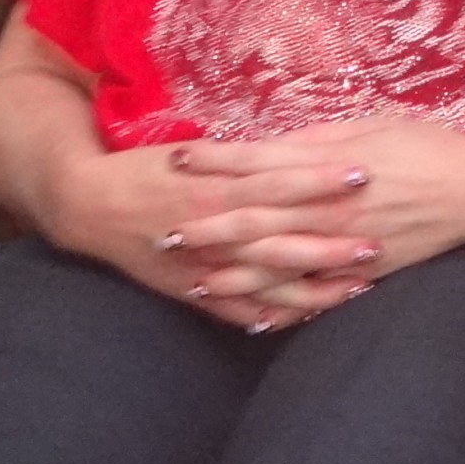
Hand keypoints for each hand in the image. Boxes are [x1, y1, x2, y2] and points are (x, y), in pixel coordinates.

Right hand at [43, 136, 370, 332]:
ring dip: (313, 288)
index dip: (321, 178)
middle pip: (281, 238)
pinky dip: (270, 315)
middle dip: (330, 244)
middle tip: (377, 243)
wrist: (87, 204)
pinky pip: (237, 310)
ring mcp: (203, 266)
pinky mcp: (190, 291)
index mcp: (217, 185)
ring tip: (358, 288)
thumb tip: (301, 144)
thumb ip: (249, 156)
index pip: (280, 180)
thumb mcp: (199, 151)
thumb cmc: (149, 168)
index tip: (364, 173)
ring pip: (267, 282)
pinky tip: (305, 318)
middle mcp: (212, 227)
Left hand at [165, 120, 464, 285]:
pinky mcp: (362, 271)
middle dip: (207, 224)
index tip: (176, 159)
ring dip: (232, 272)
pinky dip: (281, 307)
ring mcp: (343, 243)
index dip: (215, 161)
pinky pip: (313, 295)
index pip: (258, 161)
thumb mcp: (373, 125)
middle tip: (163, 232)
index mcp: (329, 164)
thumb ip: (320, 137)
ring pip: (276, 263)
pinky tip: (251, 317)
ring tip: (193, 280)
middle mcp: (329, 207)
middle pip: (254, 217)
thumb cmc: (429, 146)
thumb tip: (276, 142)